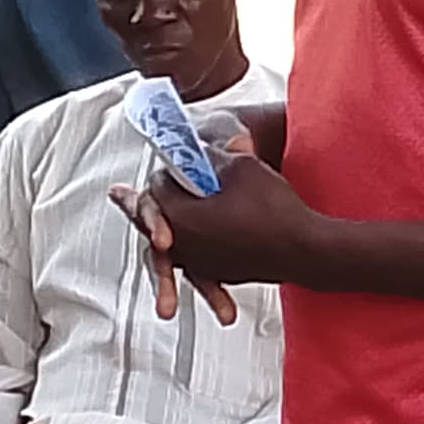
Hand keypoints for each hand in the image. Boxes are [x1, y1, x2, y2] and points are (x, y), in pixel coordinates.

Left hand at [112, 145, 313, 322]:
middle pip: (150, 219)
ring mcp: (201, 261)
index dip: (165, 170)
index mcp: (182, 216)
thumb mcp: (240, 167)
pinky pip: (191, 259)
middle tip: (119, 195)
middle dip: (136, 204)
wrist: (304, 250)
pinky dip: (182, 249)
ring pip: (167, 244)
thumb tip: (199, 153)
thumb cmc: (275, 210)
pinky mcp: (220, 271)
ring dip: (155, 230)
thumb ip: (211, 157)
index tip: (168, 160)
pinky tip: (180, 249)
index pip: (158, 188)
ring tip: (148, 227)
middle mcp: (184, 244)